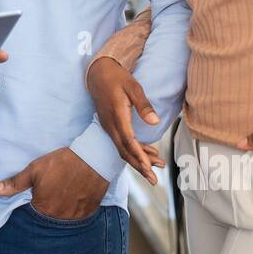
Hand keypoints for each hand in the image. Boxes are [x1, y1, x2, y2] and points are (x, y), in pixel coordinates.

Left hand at [0, 146, 107, 220]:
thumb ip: (15, 183)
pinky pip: (77, 216)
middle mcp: (59, 217)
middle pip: (47, 218)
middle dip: (46, 208)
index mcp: (43, 208)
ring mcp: (75, 216)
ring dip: (60, 210)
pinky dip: (73, 209)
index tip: (34, 197)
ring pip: (63, 218)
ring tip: (62, 194)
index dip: (31, 206)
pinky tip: (73, 196)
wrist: (93, 158)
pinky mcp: (89, 212)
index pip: (31, 215)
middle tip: (50, 193)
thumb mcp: (35, 169)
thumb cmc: (61, 163)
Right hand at [86, 56, 164, 184]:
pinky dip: (134, 150)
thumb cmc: (117, 77)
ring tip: (155, 168)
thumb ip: (144, 105)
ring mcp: (109, 126)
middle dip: (139, 166)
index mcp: (117, 116)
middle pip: (125, 151)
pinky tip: (147, 153)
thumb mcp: (133, 87)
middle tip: (153, 180)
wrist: (97, 73)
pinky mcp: (110, 126)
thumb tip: (155, 122)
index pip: (128, 141)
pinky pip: (121, 142)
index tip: (148, 168)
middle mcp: (111, 125)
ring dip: (138, 160)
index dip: (138, 156)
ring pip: (123, 149)